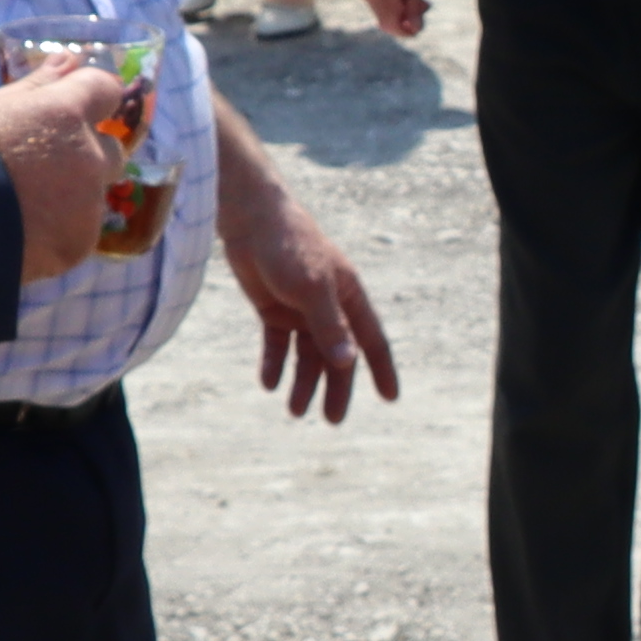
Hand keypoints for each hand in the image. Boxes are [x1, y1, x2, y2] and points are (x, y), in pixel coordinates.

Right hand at [0, 63, 126, 285]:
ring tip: (21, 208)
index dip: (93, 98)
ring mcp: (87, 205)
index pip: (106, 89)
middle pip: (111, 150)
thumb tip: (68, 59)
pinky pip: (78, 234)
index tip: (77, 110)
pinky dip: (58, 234)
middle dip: (88, 156)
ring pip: (93, 197)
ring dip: (71, 199)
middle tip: (45, 167)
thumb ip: (39, 85)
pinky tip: (22, 234)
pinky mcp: (78, 245)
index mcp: (66, 113)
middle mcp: (88, 157)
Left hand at [215, 158, 398, 424]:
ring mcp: (300, 308)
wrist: (250, 220)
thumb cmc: (288, 248)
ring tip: (294, 410)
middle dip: (335, 387)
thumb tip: (347, 363)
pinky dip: (275, 364)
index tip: (390, 398)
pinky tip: (269, 383)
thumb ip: (329, 326)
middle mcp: (329, 306)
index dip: (381, 370)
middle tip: (332, 421)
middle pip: (337, 356)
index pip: (371, 341)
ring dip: (302, 382)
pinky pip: (278, 344)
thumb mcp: (312, 289)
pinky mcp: (273, 307)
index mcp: (349, 298)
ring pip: (306, 354)